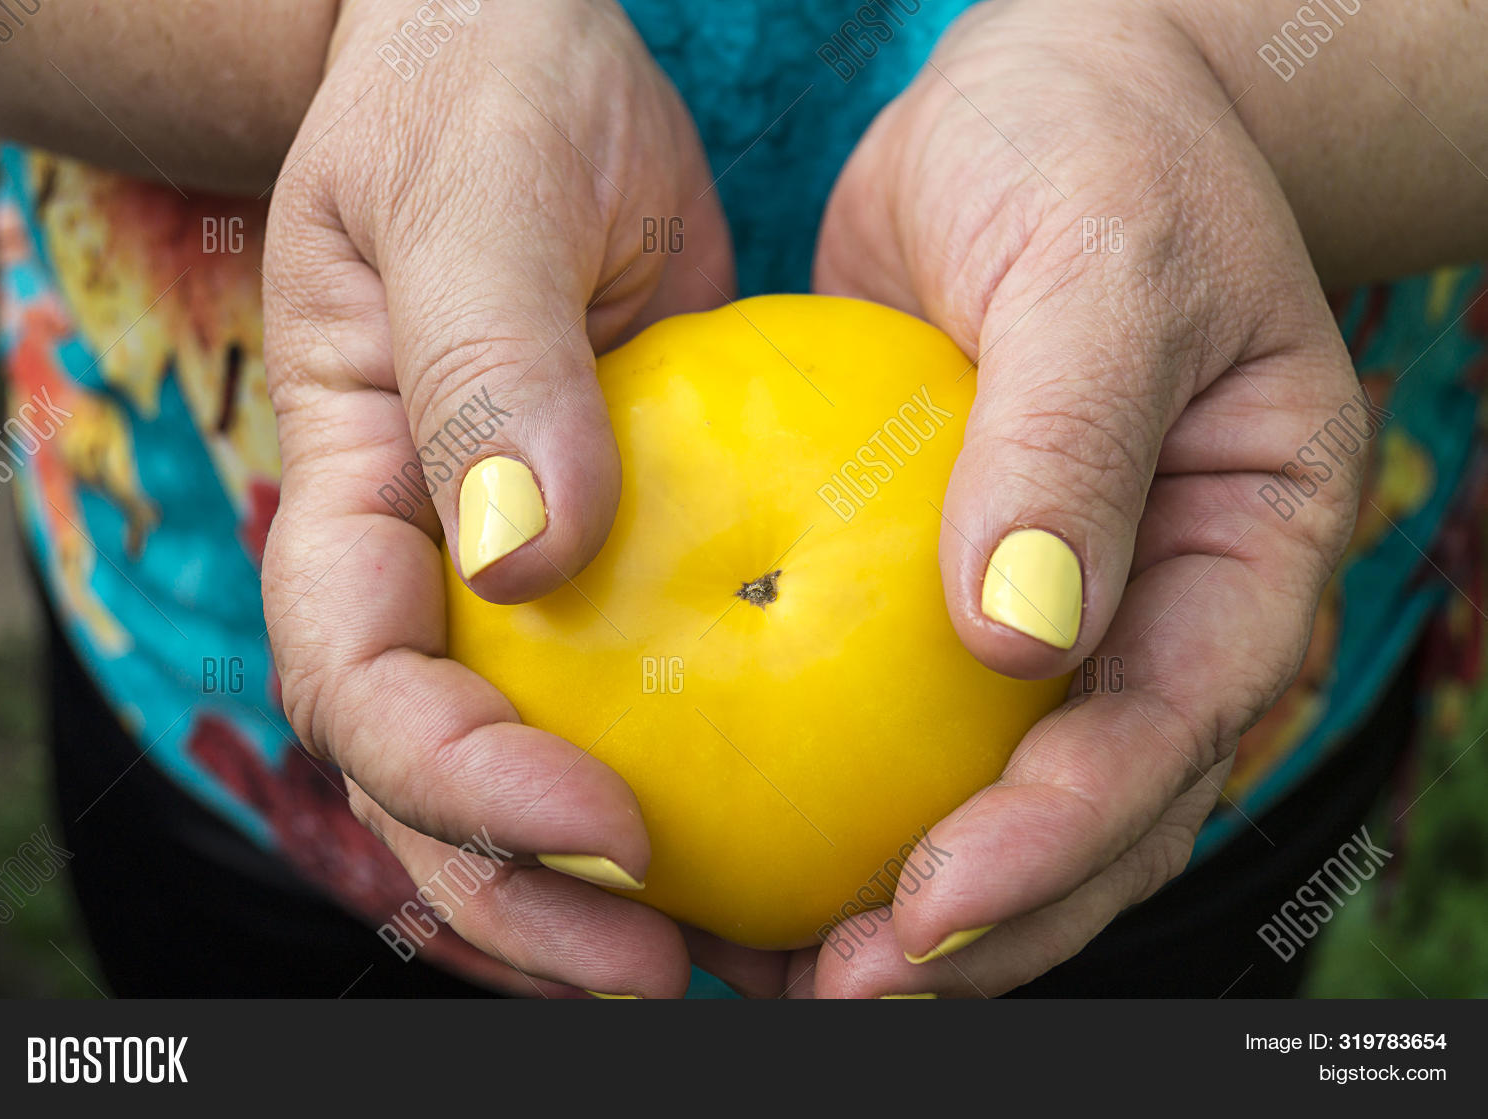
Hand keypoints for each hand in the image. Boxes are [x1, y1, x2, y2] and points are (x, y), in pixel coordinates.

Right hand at [260, 0, 749, 996]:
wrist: (524, 63)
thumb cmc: (478, 91)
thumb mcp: (472, 188)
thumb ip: (485, 361)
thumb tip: (528, 552)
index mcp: (351, 499)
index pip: (362, 687)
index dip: (455, 787)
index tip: (600, 823)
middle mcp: (423, 569)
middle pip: (432, 790)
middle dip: (525, 904)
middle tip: (661, 969)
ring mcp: (514, 582)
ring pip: (532, 780)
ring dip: (609, 896)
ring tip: (734, 958)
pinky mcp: (618, 566)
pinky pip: (648, 703)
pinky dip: (705, 789)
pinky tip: (800, 838)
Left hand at [794, 0, 1361, 996]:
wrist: (1039, 114)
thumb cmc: (1092, 160)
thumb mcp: (1097, 270)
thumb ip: (1070, 444)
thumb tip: (1019, 641)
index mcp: (1245, 558)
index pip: (1163, 738)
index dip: (1056, 846)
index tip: (928, 908)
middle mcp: (1164, 615)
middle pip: (1093, 821)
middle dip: (978, 930)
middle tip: (839, 986)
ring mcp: (1065, 621)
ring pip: (1005, 808)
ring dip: (909, 911)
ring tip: (785, 967)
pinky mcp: (956, 600)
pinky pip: (907, 726)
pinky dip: (839, 799)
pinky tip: (743, 844)